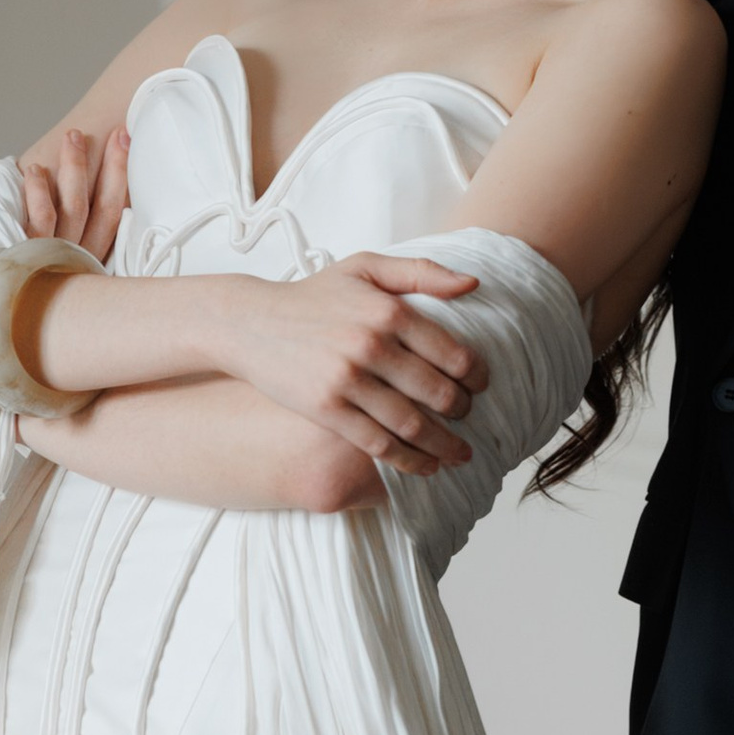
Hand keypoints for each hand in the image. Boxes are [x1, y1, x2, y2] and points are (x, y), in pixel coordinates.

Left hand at [21, 126, 129, 262]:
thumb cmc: (29, 283)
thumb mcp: (62, 262)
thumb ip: (74, 232)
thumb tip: (82, 184)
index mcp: (91, 257)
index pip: (114, 210)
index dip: (120, 174)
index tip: (124, 138)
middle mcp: (78, 258)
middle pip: (100, 206)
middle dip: (109, 165)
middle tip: (111, 131)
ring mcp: (53, 257)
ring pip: (71, 208)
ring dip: (74, 169)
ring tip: (73, 138)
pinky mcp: (25, 258)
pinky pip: (39, 221)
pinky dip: (39, 193)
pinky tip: (35, 170)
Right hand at [218, 253, 489, 476]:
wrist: (251, 321)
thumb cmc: (316, 294)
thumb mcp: (366, 267)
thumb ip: (422, 272)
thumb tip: (474, 284)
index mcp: (389, 310)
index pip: (453, 353)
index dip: (476, 376)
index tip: (482, 386)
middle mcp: (371, 344)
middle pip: (437, 393)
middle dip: (463, 413)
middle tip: (470, 419)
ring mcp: (347, 379)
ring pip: (412, 424)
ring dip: (444, 446)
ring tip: (460, 454)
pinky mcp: (326, 409)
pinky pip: (378, 443)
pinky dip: (408, 461)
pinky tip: (425, 467)